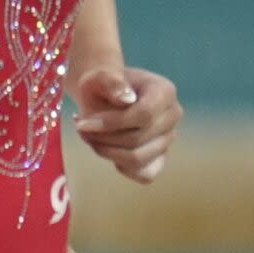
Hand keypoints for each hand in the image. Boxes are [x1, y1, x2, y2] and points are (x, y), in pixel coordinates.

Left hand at [73, 64, 181, 182]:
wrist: (101, 96)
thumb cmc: (100, 85)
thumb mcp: (98, 77)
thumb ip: (110, 82)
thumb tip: (126, 99)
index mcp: (164, 92)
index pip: (144, 115)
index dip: (111, 123)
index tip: (81, 123)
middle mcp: (172, 116)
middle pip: (137, 139)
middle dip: (102, 137)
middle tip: (81, 127)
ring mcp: (169, 138)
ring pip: (137, 159)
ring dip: (105, 151)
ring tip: (88, 136)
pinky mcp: (160, 157)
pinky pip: (144, 175)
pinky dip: (120, 166)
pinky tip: (105, 148)